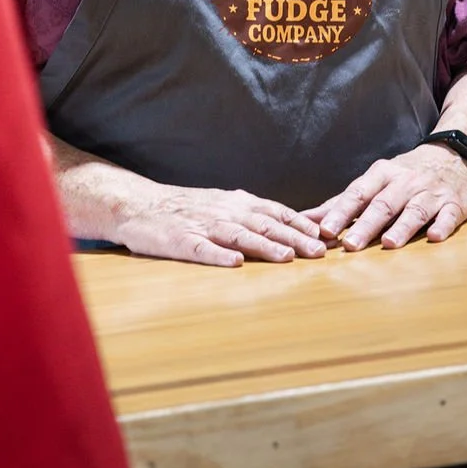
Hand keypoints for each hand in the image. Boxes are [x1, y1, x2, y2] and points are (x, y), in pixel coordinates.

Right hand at [112, 185, 327, 267]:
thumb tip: (289, 226)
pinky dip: (219, 256)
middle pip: (263, 223)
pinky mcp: (179, 241)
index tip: (328, 235)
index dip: (302, 223)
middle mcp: (223, 212)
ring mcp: (201, 226)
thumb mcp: (221, 204)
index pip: (275, 211)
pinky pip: (201, 249)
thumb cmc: (184, 208)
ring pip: (238, 235)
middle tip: (319, 252)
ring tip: (286, 258)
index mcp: (235, 203)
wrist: (138, 204)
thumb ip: (251, 214)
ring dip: (264, 246)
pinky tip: (235, 264)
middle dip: (294, 237)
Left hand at [302, 145, 466, 251]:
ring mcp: (431, 192)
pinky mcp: (455, 203)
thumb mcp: (375, 181)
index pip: (358, 194)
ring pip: (414, 210)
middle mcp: (405, 182)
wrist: (453, 155)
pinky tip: (435, 237)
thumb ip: (343, 202)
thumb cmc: (405, 174)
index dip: (340, 212)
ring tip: (388, 243)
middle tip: (350, 245)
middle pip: (383, 204)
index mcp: (382, 175)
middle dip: (366, 225)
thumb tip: (307, 219)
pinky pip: (449, 215)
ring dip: (402, 227)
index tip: (325, 231)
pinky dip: (442, 225)